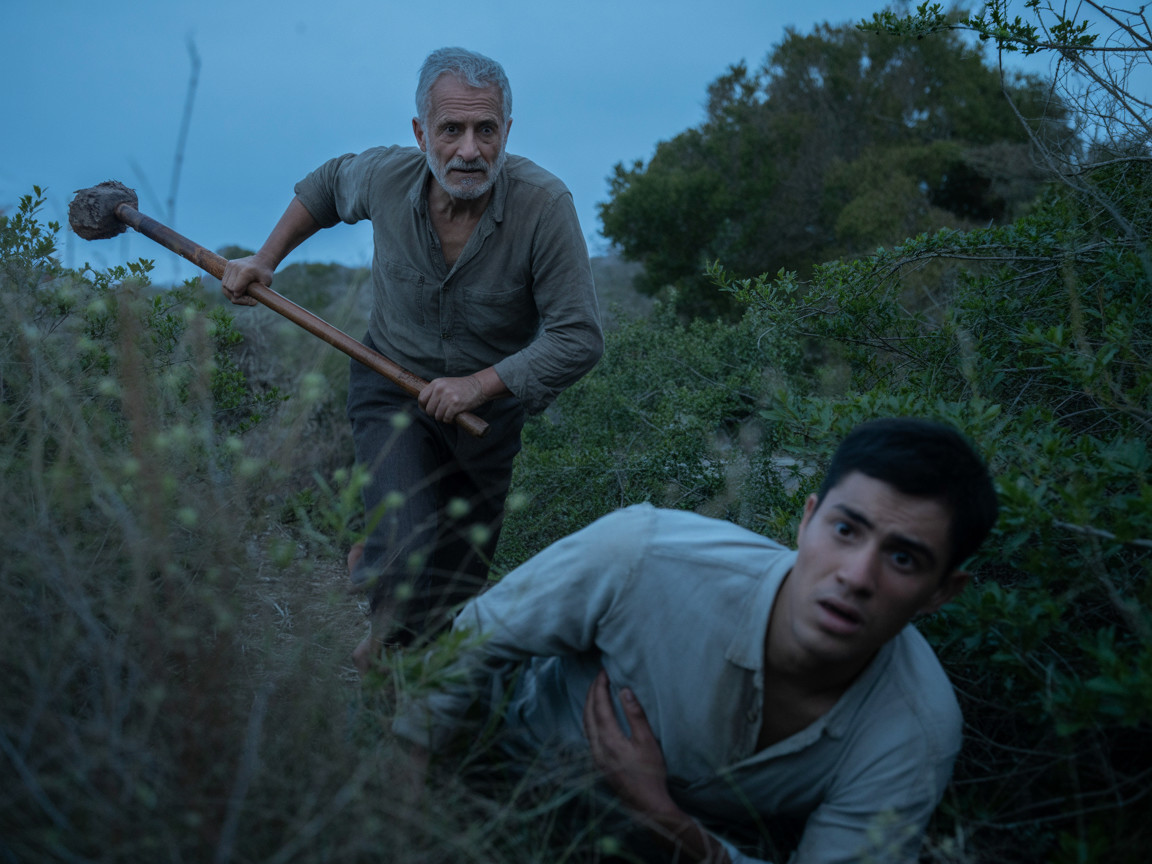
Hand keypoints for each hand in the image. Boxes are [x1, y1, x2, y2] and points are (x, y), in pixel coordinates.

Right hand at [221, 254, 274, 306]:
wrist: (263, 260)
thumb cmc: (265, 273)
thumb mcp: (266, 284)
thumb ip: (257, 294)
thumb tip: (252, 302)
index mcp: (246, 271)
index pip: (235, 289)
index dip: (242, 298)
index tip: (251, 300)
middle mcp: (236, 267)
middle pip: (228, 288)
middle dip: (236, 296)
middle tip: (248, 298)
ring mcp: (231, 265)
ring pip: (224, 285)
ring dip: (231, 292)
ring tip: (243, 293)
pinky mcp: (228, 265)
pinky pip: (224, 280)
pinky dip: (229, 287)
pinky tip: (239, 287)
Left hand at [418, 375, 484, 422]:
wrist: (478, 386)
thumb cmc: (461, 388)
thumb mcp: (445, 384)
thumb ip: (434, 391)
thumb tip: (423, 405)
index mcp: (436, 383)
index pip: (421, 398)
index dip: (424, 407)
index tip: (430, 410)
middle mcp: (440, 389)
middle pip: (429, 410)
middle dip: (435, 414)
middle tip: (443, 412)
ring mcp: (448, 396)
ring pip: (437, 416)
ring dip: (443, 418)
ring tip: (450, 414)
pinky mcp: (456, 404)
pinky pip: (446, 418)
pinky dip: (450, 421)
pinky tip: (454, 416)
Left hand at [584, 670, 731, 862]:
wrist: (646, 805)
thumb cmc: (651, 773)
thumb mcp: (648, 741)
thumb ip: (635, 715)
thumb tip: (624, 691)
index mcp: (609, 739)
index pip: (599, 705)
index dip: (600, 686)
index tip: (604, 672)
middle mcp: (597, 747)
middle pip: (588, 712)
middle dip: (592, 692)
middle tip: (599, 677)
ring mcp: (595, 756)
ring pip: (585, 723)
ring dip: (589, 705)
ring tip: (596, 691)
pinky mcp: (598, 763)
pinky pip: (588, 734)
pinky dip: (590, 718)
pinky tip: (597, 716)